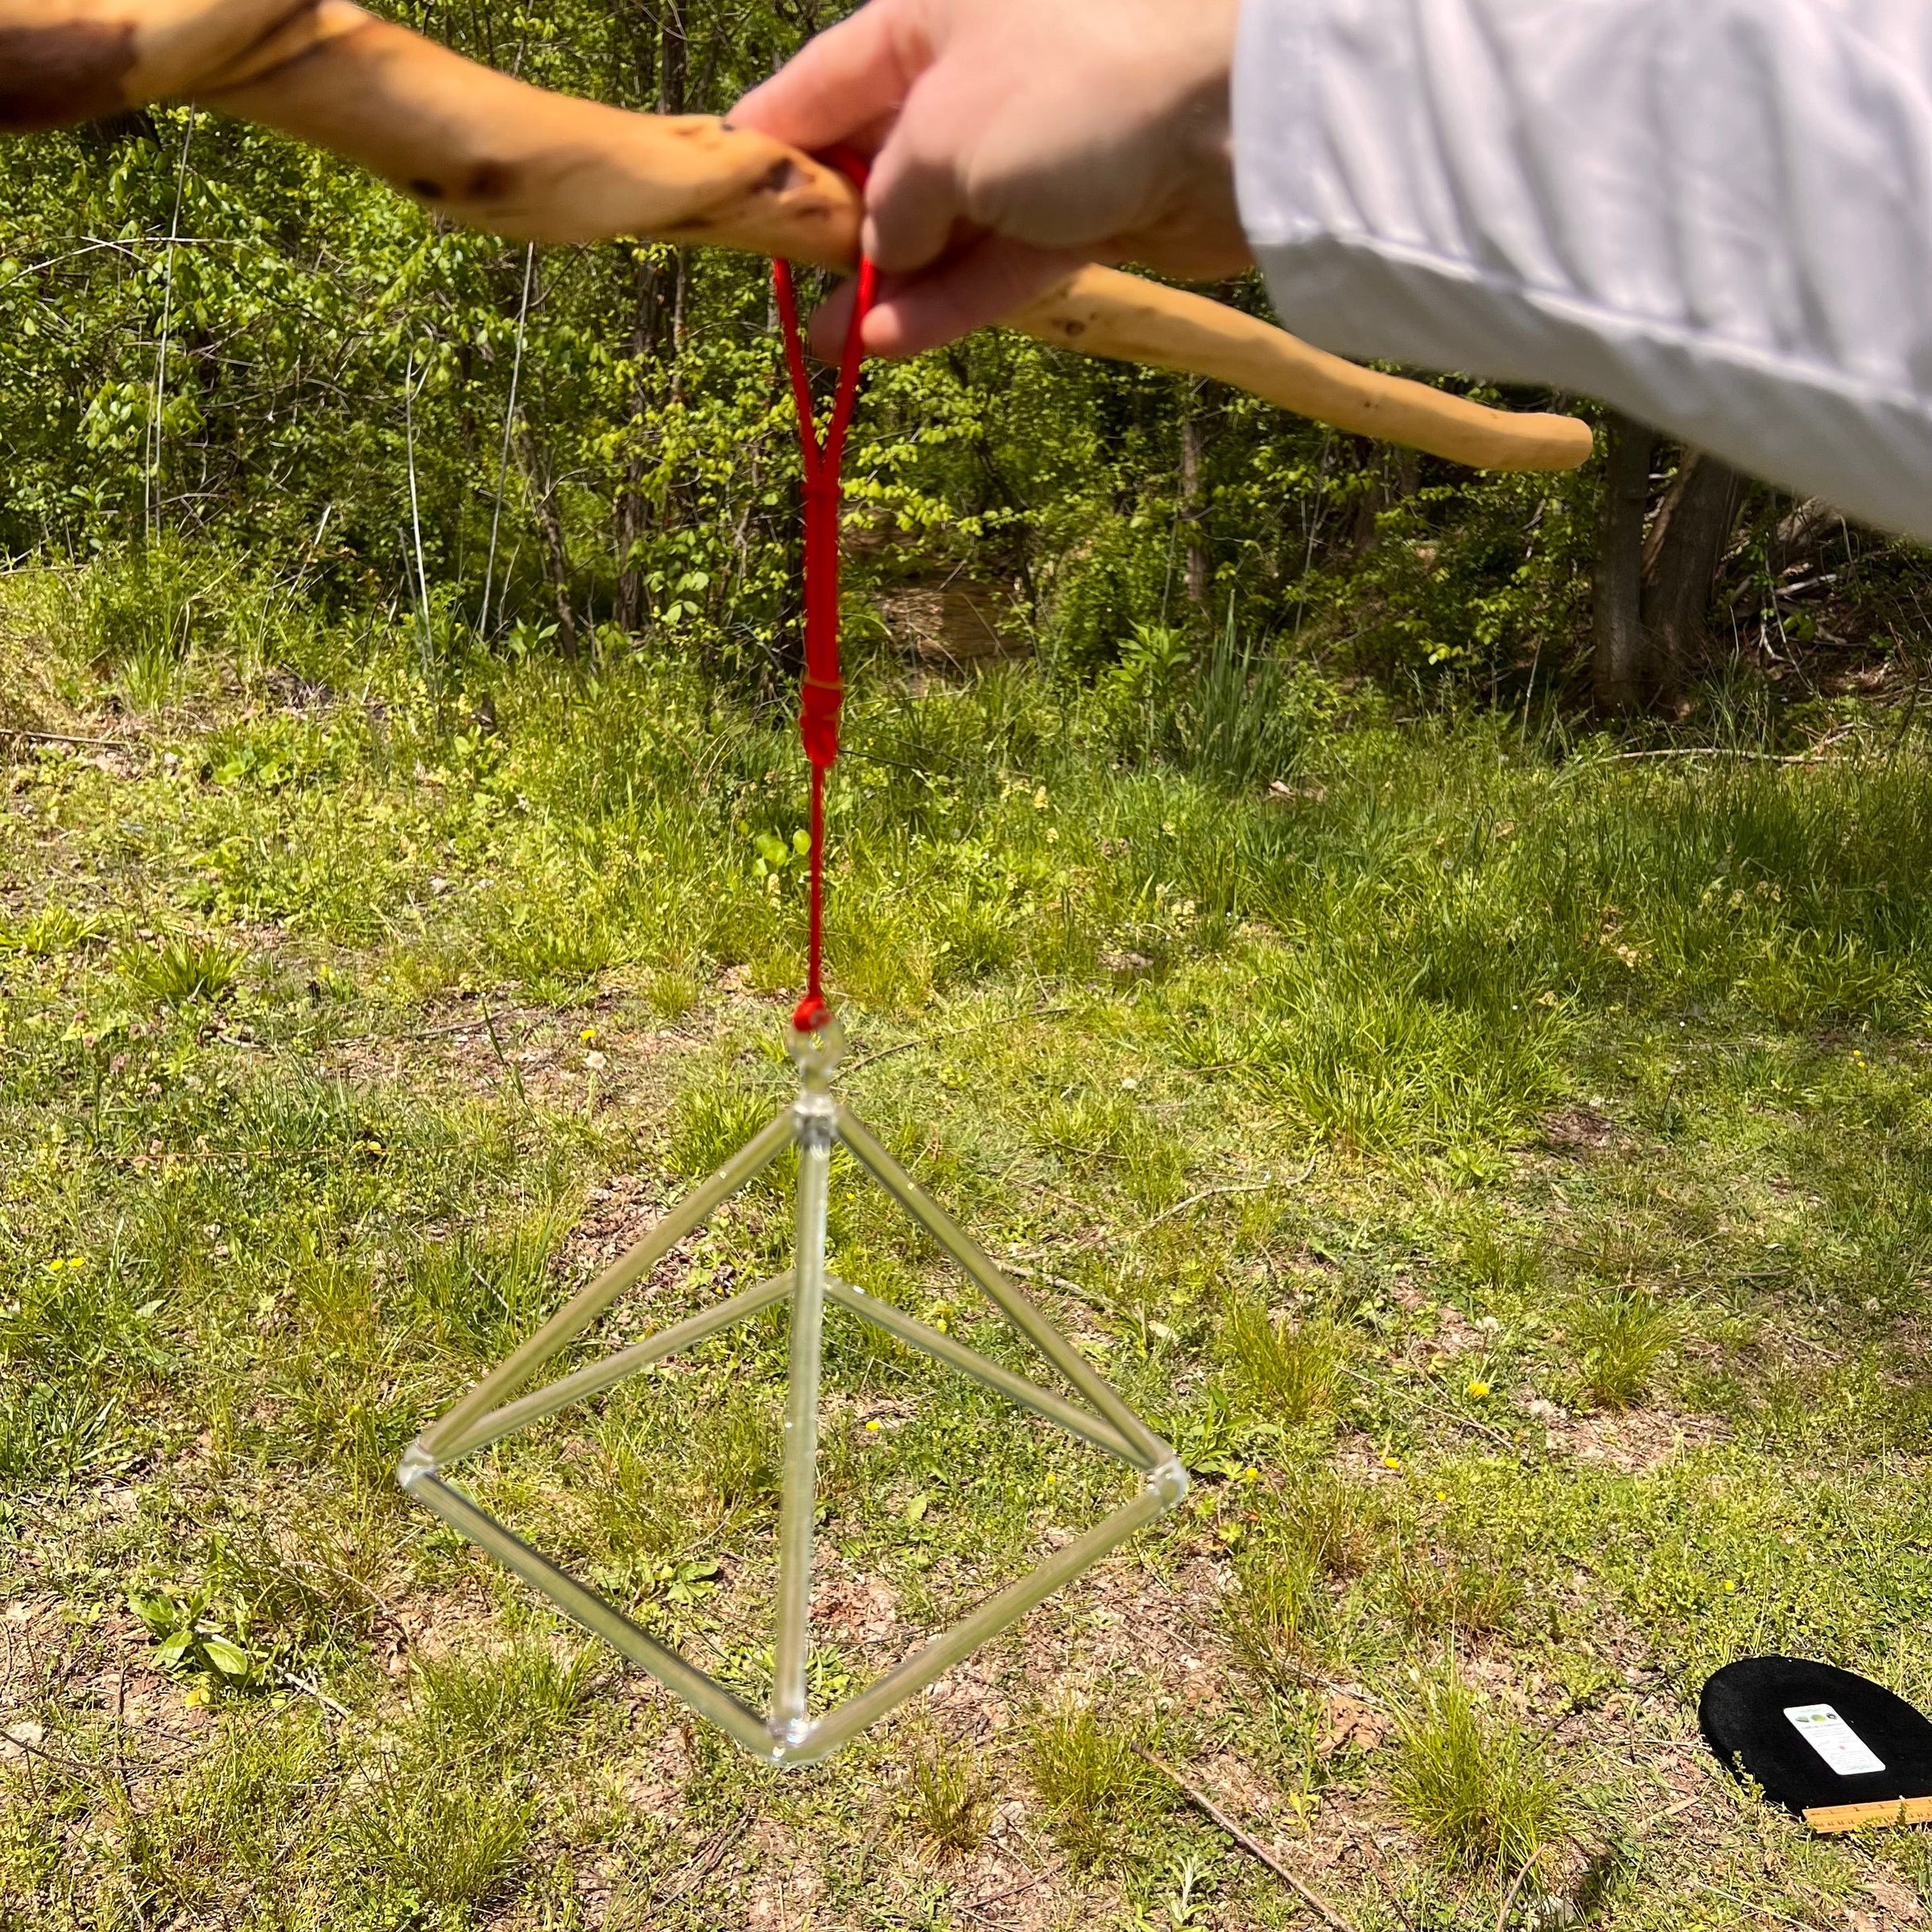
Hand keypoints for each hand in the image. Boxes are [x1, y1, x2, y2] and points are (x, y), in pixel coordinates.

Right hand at [731, 0, 1248, 357]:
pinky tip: (888, 342)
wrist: (1231, 126)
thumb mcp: (941, 139)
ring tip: (828, 349)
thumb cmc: (1071, 92)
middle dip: (833, 234)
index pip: (822, 83)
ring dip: (885, 288)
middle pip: (881, 162)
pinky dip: (947, 303)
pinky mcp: (1079, 215)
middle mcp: (975, 75)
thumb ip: (889, 200)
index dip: (772, 147)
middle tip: (783, 296)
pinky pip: (995, 264)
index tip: (730, 206)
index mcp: (926, 17)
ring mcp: (1031, 152)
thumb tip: (881, 246)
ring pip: (939, 228)